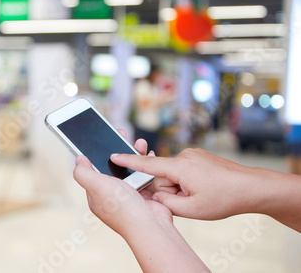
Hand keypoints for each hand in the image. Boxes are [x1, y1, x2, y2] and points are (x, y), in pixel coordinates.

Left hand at [73, 130, 172, 237]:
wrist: (151, 227)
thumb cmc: (123, 208)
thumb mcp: (96, 186)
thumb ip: (83, 172)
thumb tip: (78, 159)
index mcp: (96, 194)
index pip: (93, 169)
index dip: (96, 153)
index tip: (100, 137)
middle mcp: (112, 195)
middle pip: (113, 166)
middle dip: (118, 148)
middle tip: (122, 133)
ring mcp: (129, 195)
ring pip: (130, 168)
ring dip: (134, 153)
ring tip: (140, 142)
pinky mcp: (145, 194)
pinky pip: (145, 174)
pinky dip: (147, 164)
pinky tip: (149, 154)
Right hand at [110, 148, 263, 219]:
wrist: (252, 187)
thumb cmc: (225, 198)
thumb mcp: (192, 209)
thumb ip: (167, 203)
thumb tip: (156, 195)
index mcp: (180, 167)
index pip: (147, 163)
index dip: (128, 160)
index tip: (113, 154)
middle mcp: (184, 156)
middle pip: (162, 175)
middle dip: (170, 189)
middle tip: (189, 199)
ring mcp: (193, 155)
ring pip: (173, 174)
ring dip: (180, 186)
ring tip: (201, 194)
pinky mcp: (199, 156)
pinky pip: (183, 170)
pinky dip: (187, 181)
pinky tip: (204, 188)